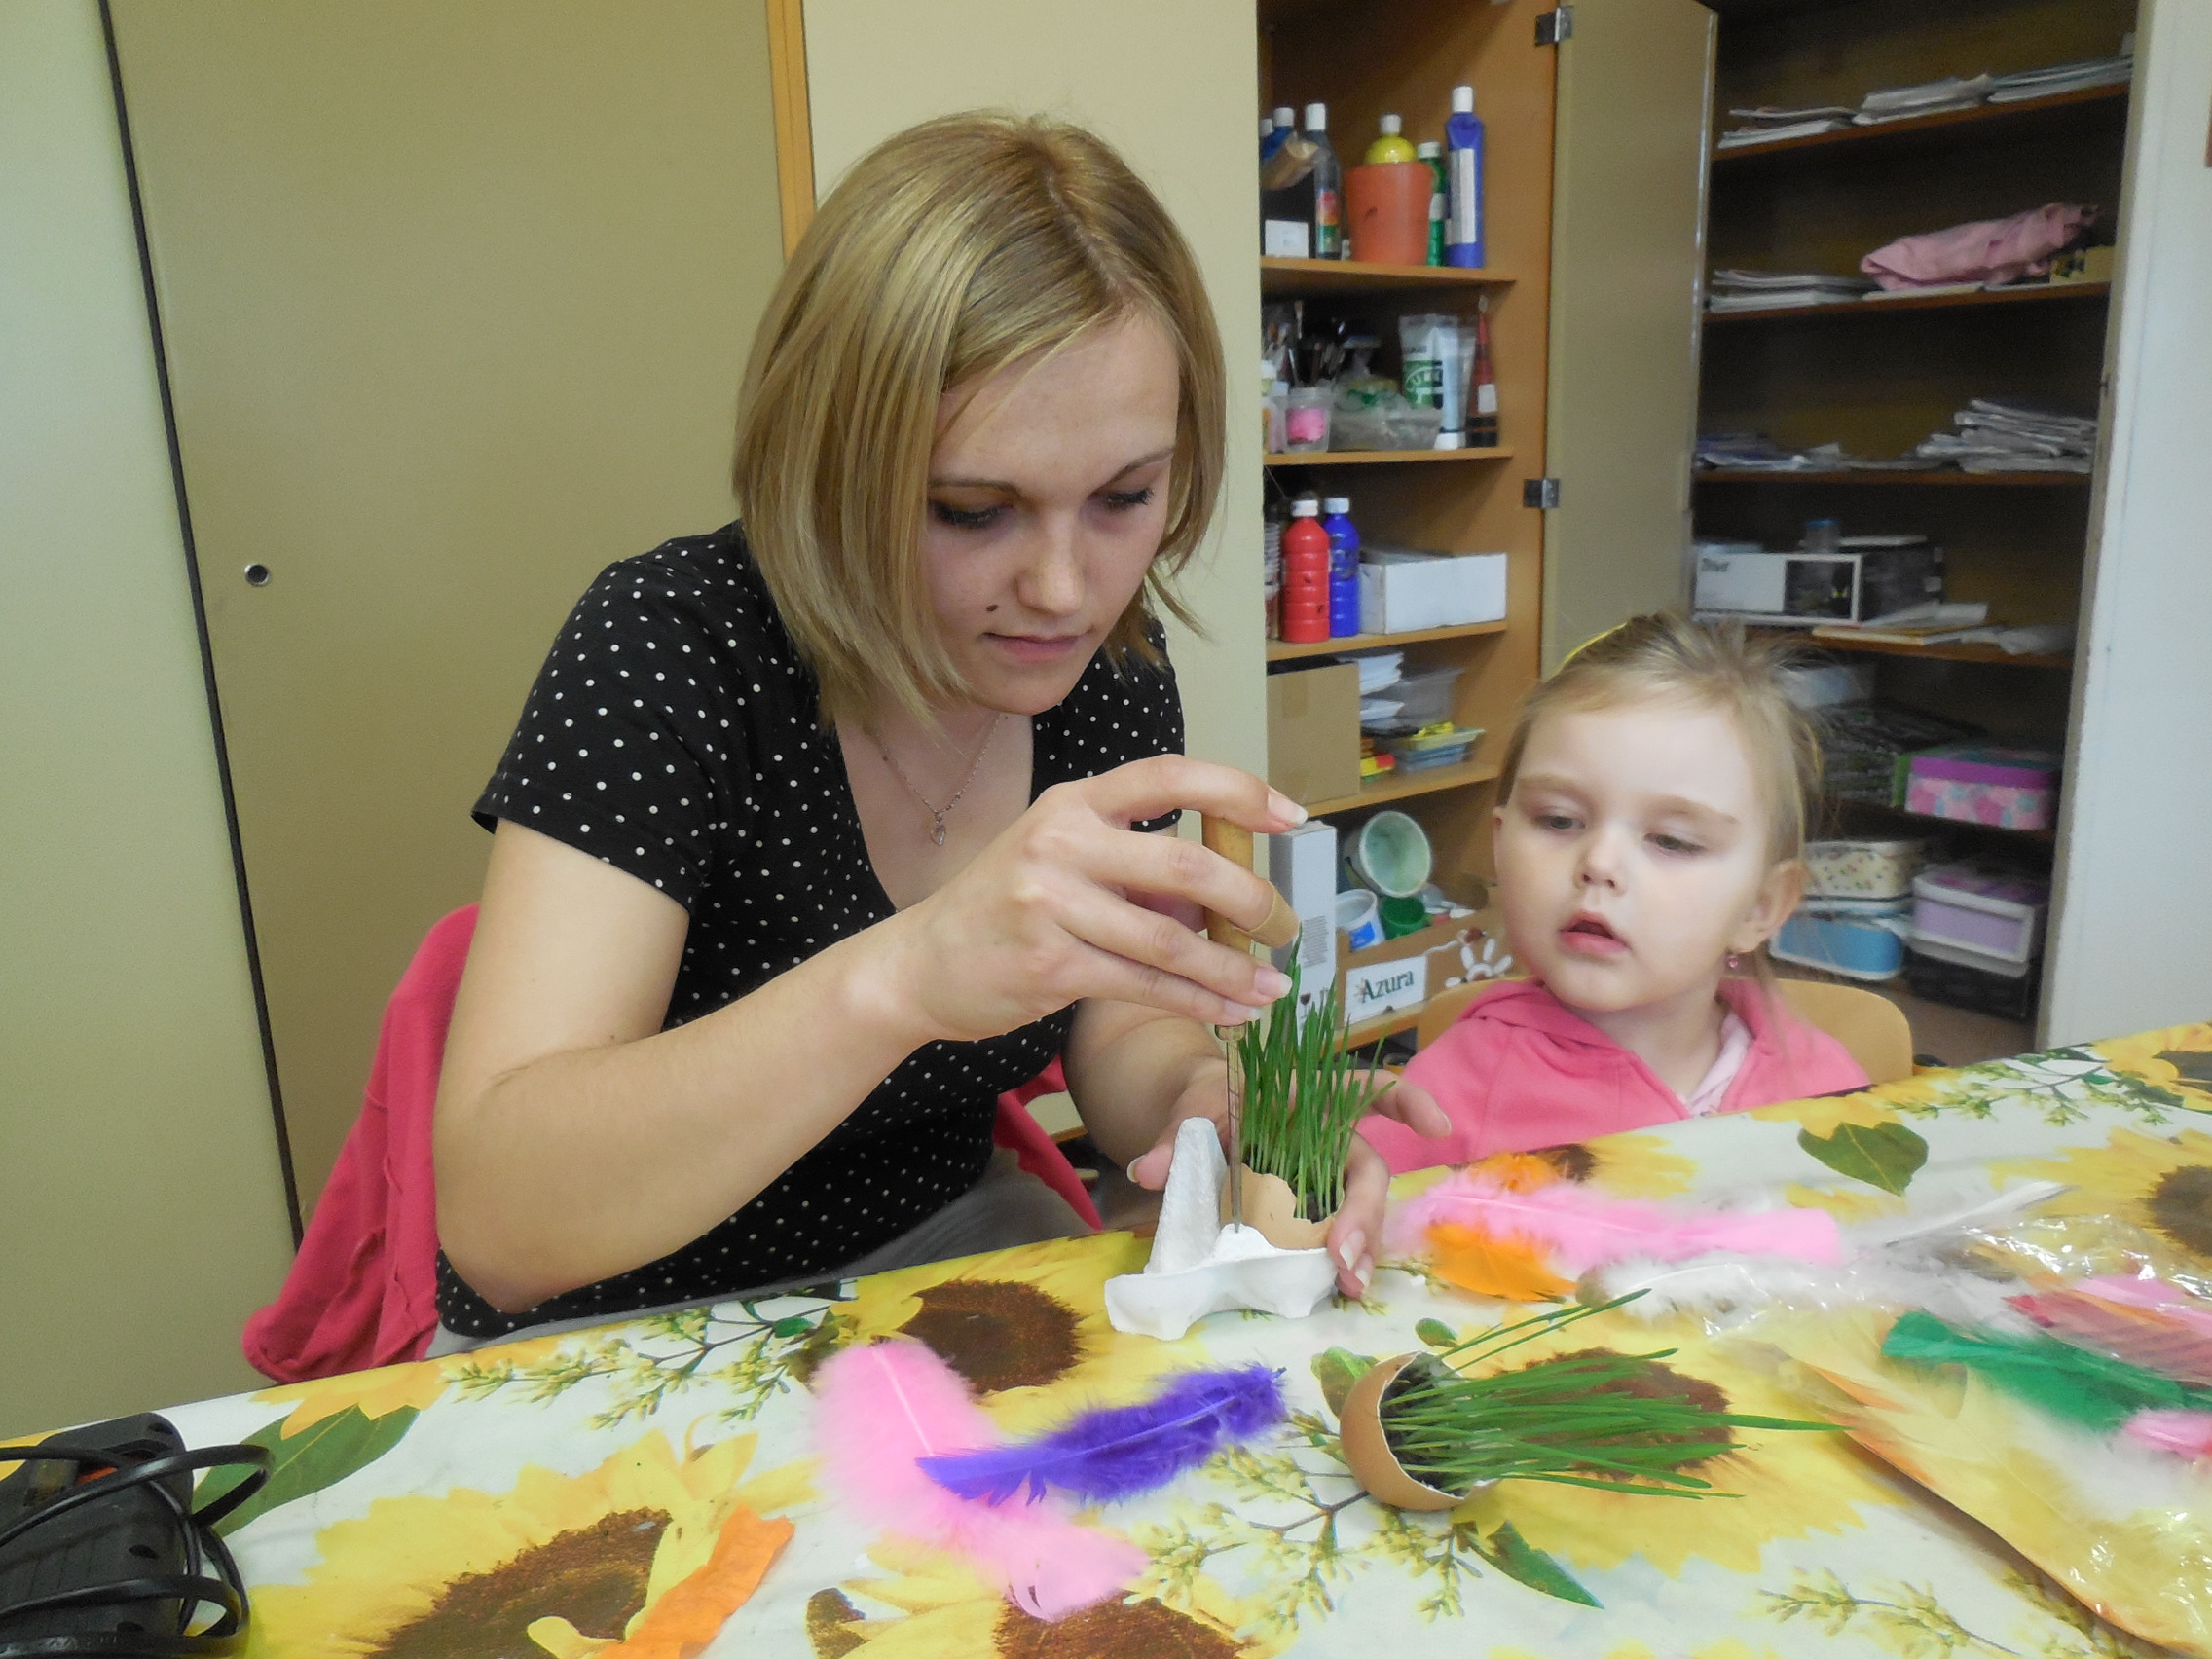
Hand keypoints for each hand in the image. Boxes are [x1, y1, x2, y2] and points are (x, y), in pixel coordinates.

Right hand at [883, 756, 1306, 1043]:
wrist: (920, 964)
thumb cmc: (1004, 908)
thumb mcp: (1063, 861)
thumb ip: (1137, 869)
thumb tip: (1225, 899)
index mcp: (1073, 802)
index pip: (1170, 776)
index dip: (1239, 791)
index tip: (1292, 815)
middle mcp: (1061, 842)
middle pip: (1187, 865)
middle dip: (1254, 901)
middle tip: (1285, 927)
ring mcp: (1051, 904)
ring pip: (1172, 940)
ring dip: (1235, 968)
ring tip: (1273, 985)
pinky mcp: (1050, 967)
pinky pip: (1146, 985)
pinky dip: (1200, 1002)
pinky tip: (1234, 1012)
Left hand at [1127, 1063, 1451, 1297]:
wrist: (1197, 1121)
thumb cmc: (1209, 1101)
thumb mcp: (1192, 1109)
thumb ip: (1174, 1136)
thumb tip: (1146, 1170)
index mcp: (1309, 1097)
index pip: (1367, 1088)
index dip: (1407, 1102)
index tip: (1438, 1128)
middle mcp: (1331, 1138)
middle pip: (1367, 1171)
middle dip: (1365, 1213)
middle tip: (1346, 1254)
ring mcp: (1327, 1178)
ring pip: (1360, 1212)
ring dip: (1363, 1248)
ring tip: (1350, 1284)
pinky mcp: (1314, 1212)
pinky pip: (1337, 1235)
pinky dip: (1342, 1261)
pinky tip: (1339, 1289)